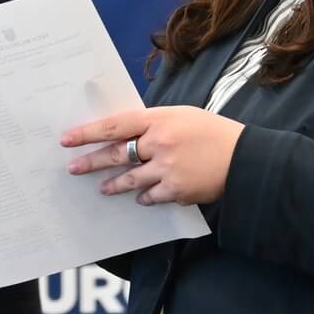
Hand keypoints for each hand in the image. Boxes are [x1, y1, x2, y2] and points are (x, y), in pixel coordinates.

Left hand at [60, 106, 245, 205]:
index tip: (68, 139)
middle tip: (73, 168)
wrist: (245, 158)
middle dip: (91, 162)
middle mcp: (159, 143)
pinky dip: (145, 197)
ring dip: (114, 185)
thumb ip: (154, 124)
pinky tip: (141, 197)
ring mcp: (167, 168)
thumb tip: (126, 134)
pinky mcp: (176, 190)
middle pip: (116, 154)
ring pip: (130, 179)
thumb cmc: (213, 133)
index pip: (115, 125)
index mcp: (158, 119)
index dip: (88, 133)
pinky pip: (151, 196)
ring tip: (103, 188)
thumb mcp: (182, 116)